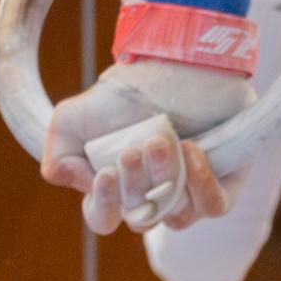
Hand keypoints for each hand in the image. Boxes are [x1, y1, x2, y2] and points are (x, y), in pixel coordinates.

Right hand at [40, 63, 245, 234]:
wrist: (177, 60)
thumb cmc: (127, 93)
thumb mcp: (74, 118)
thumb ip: (57, 153)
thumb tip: (70, 180)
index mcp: (118, 190)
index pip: (104, 219)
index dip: (103, 204)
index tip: (103, 172)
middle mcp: (154, 196)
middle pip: (140, 219)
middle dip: (134, 185)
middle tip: (134, 148)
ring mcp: (189, 192)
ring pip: (177, 216)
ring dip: (165, 179)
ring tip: (161, 142)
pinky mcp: (224, 182)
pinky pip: (214, 206)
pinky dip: (200, 184)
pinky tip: (190, 150)